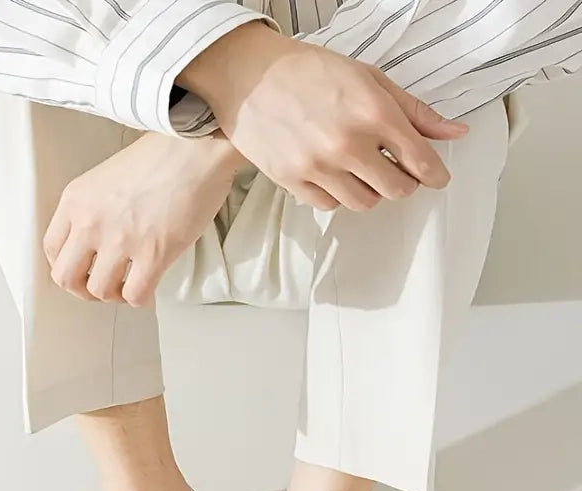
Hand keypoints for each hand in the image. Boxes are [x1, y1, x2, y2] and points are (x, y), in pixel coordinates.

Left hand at [43, 131, 243, 306]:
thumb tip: (96, 243)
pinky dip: (139, 299)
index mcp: (76, 199)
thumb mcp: (107, 177)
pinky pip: (134, 295)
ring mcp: (121, 240)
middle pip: (66, 277)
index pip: (51, 249)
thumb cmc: (162, 156)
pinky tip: (148, 289)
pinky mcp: (152, 254)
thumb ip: (94, 209)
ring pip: (99, 291)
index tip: (81, 270)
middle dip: (83, 290)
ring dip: (114, 295)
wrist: (197, 148)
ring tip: (128, 286)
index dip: (66, 267)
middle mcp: (91, 221)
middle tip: (101, 287)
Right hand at [179, 22, 469, 211]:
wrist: (251, 77)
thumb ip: (413, 110)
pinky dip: (337, 194)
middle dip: (401, 181)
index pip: (420, 161)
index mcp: (373, 113)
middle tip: (394, 169)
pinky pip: (330, 204)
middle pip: (395, 189)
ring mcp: (318, 166)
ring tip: (359, 170)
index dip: (434, 174)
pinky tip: (332, 173)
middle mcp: (348, 144)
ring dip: (369, 190)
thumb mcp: (369, 79)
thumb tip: (453, 133)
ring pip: (363, 203)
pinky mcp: (293, 180)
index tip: (435, 177)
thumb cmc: (309, 72)